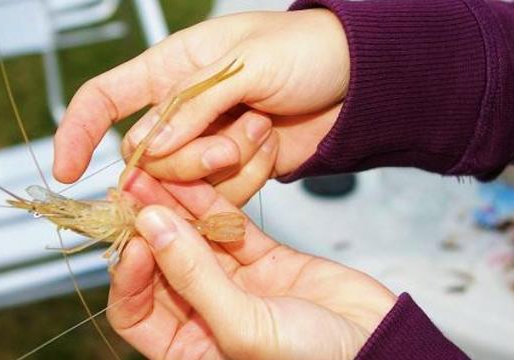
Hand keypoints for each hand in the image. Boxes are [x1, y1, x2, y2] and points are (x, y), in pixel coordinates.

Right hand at [54, 10, 349, 205]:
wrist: (354, 80)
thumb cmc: (302, 49)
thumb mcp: (247, 63)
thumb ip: (195, 103)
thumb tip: (148, 146)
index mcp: (171, 67)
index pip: (105, 98)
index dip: (78, 131)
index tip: (68, 170)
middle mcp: (181, 110)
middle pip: (147, 157)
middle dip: (187, 159)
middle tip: (231, 140)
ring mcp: (206, 143)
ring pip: (185, 182)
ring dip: (226, 164)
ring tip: (262, 127)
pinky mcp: (233, 172)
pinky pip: (221, 195)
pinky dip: (249, 175)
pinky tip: (271, 143)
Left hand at [108, 171, 395, 359]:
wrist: (383, 351)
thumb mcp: (244, 327)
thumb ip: (195, 276)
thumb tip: (152, 228)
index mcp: (190, 351)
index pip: (137, 310)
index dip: (130, 272)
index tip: (138, 233)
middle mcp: (206, 318)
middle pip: (162, 266)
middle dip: (147, 227)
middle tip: (132, 187)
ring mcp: (236, 286)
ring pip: (194, 241)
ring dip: (175, 207)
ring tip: (155, 170)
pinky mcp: (265, 262)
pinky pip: (231, 229)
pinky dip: (215, 205)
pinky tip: (197, 178)